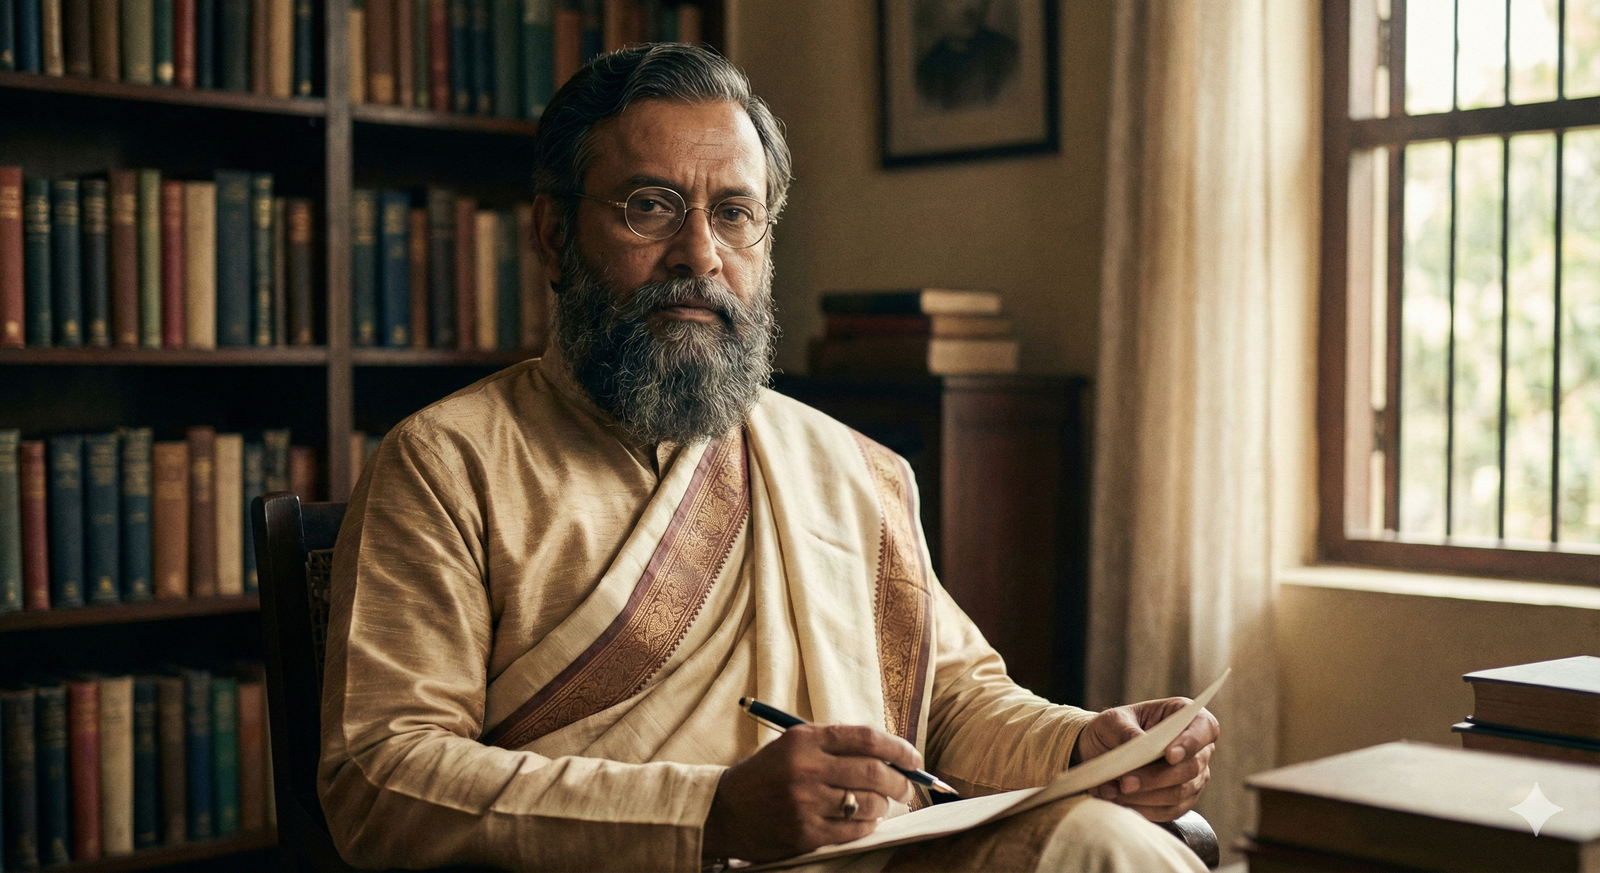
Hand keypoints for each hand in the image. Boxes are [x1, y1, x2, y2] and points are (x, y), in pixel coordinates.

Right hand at [702, 724, 919, 862]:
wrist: (725, 811)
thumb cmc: (767, 775)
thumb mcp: (794, 745)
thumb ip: (835, 745)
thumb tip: (890, 755)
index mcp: (804, 739)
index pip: (866, 738)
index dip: (898, 748)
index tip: (914, 758)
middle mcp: (806, 768)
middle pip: (873, 772)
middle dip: (900, 781)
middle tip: (907, 787)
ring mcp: (805, 803)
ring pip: (868, 803)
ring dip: (883, 805)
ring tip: (881, 804)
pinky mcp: (805, 833)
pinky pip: (853, 831)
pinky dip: (868, 826)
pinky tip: (865, 821)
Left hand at [1072, 698, 1217, 821]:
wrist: (1102, 751)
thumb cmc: (1112, 729)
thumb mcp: (1112, 721)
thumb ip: (1125, 730)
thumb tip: (1140, 743)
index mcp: (1184, 715)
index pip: (1204, 727)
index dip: (1191, 742)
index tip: (1170, 755)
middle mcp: (1197, 748)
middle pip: (1191, 767)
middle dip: (1156, 777)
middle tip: (1125, 782)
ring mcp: (1193, 777)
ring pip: (1180, 792)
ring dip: (1146, 795)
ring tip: (1114, 791)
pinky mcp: (1182, 800)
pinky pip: (1170, 810)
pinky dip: (1144, 809)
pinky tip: (1122, 802)